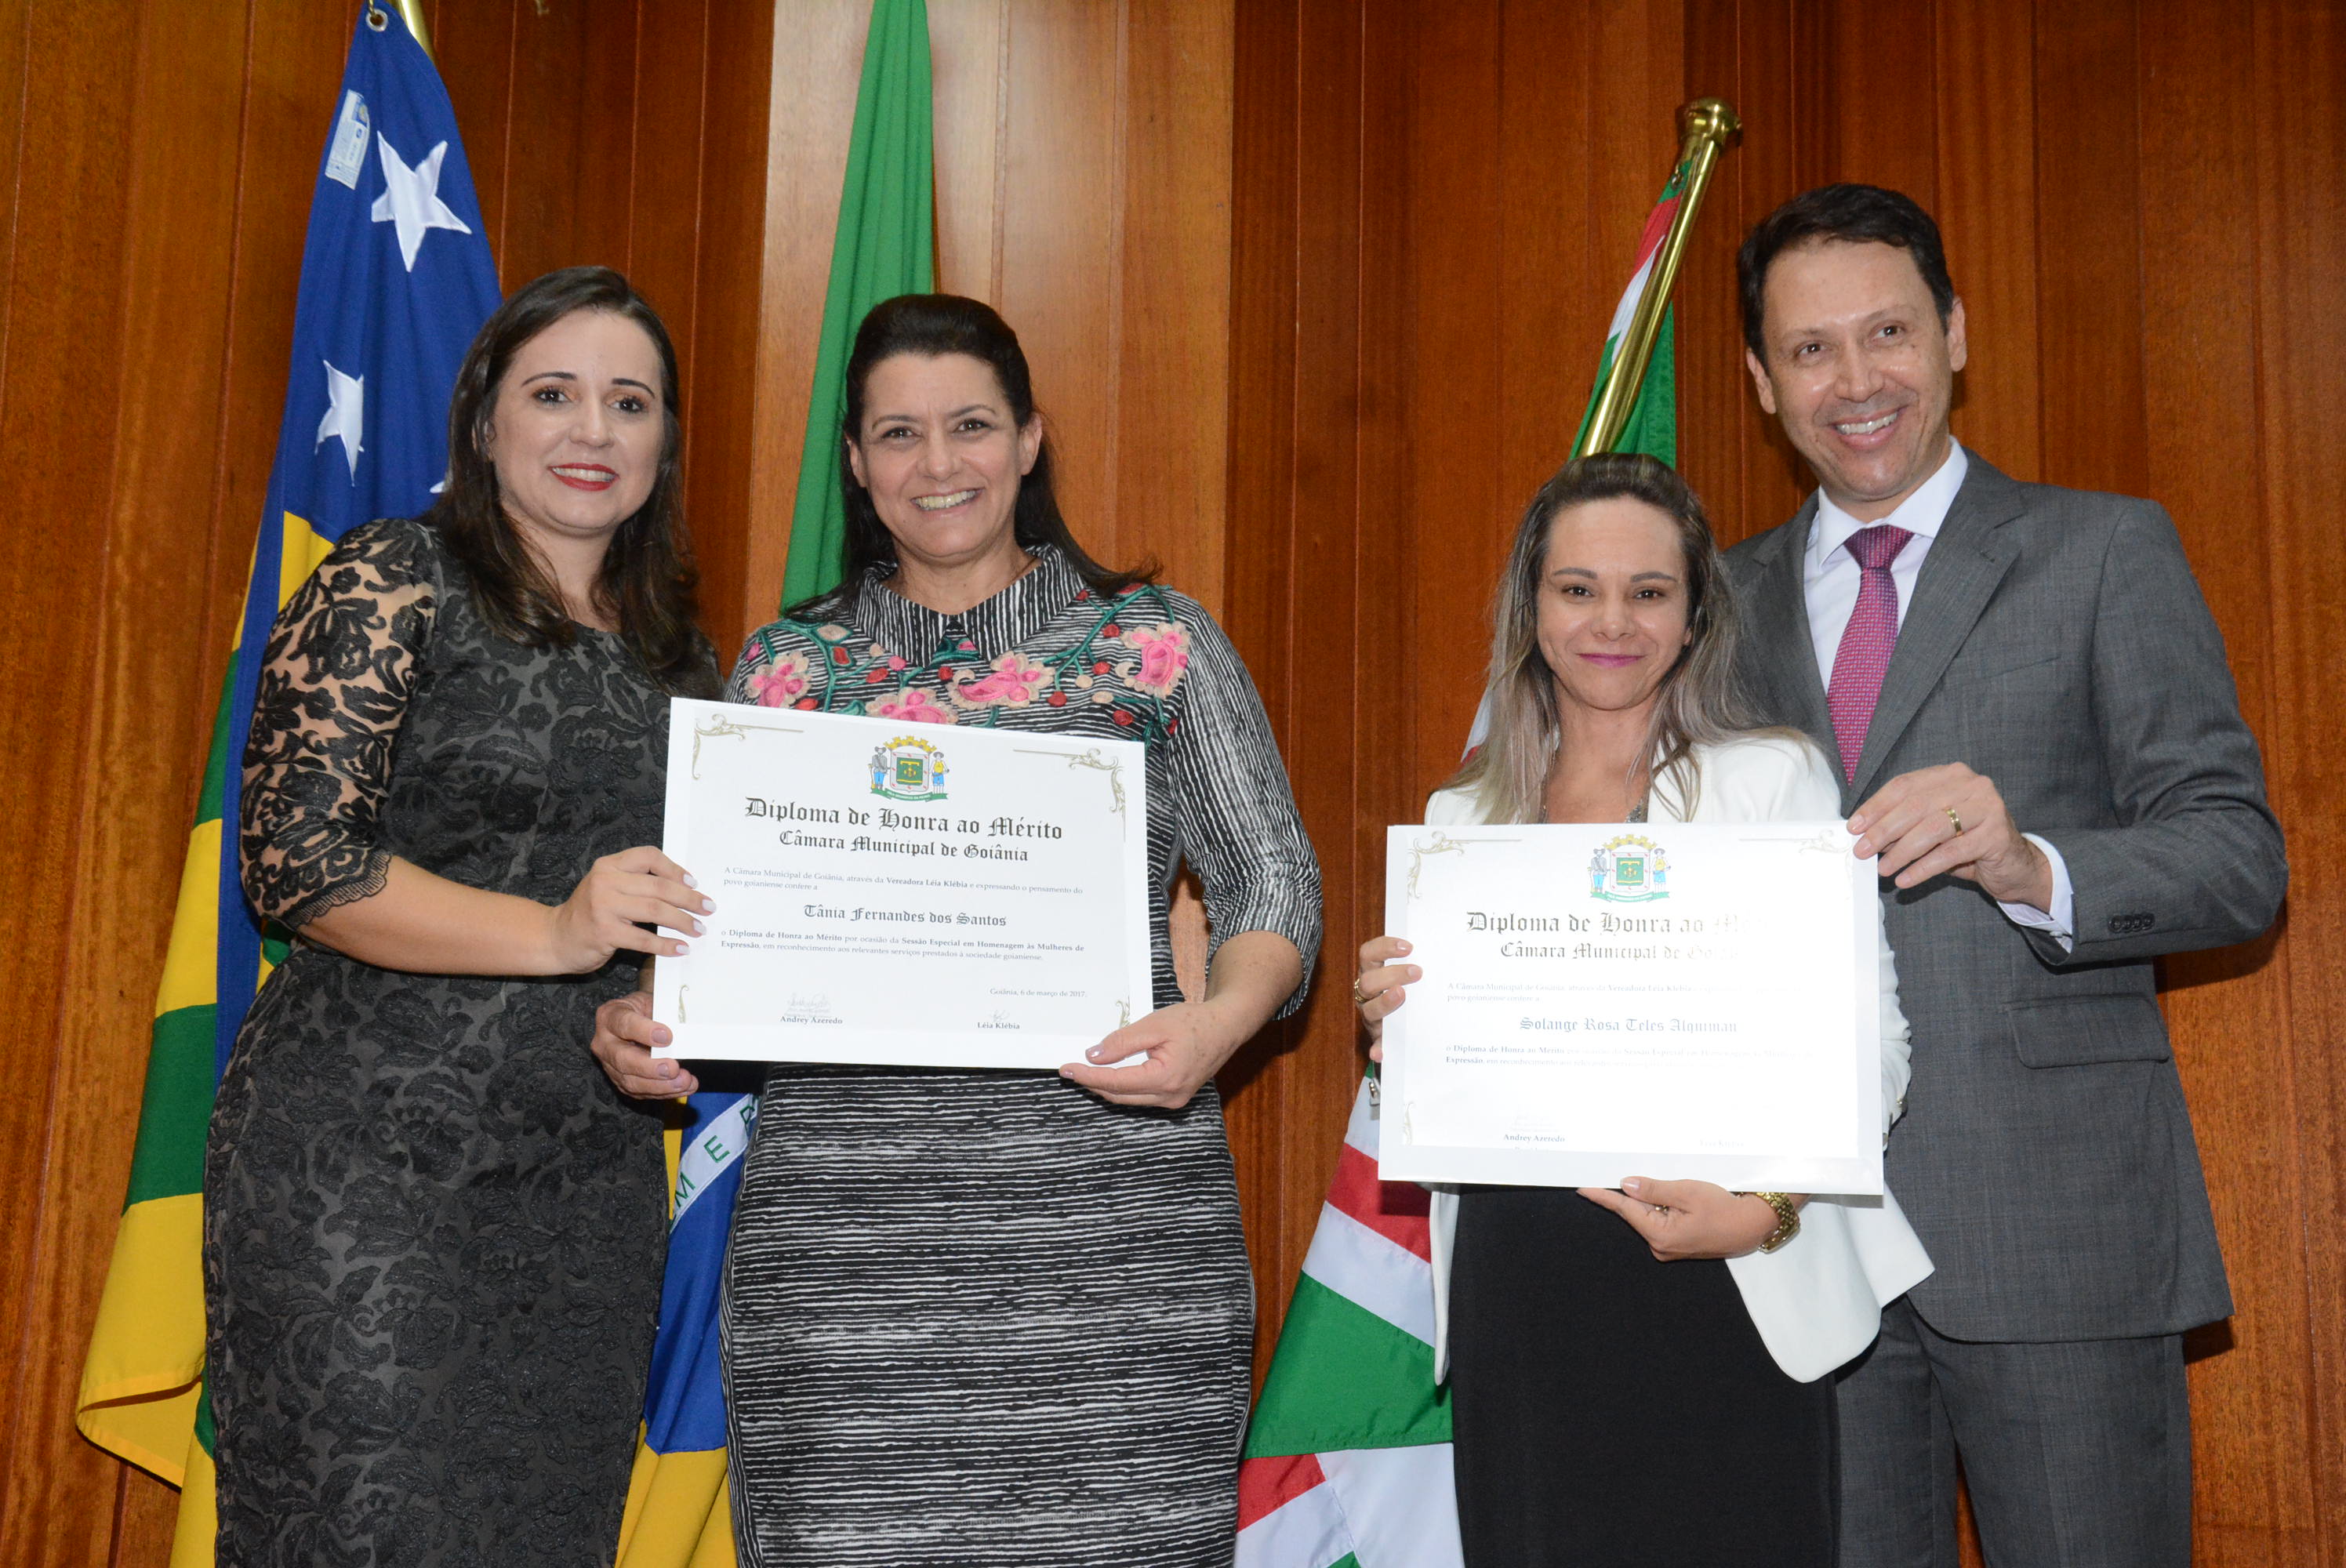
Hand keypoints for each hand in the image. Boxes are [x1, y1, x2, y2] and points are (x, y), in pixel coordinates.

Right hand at [546, 846, 710, 973]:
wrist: (556, 938)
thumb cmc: (591, 913)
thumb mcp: (609, 887)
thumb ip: (637, 882)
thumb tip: (685, 888)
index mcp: (609, 865)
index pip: (648, 856)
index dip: (675, 869)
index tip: (694, 883)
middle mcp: (605, 881)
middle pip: (658, 886)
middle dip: (689, 898)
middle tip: (708, 908)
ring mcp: (603, 906)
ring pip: (655, 910)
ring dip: (682, 921)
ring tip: (699, 929)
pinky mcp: (604, 932)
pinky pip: (644, 938)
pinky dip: (666, 944)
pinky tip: (681, 948)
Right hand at [589, 990, 699, 1099]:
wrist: (640, 1018)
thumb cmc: (647, 1008)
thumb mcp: (653, 1000)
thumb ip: (663, 1013)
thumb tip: (682, 1028)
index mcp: (610, 1016)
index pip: (623, 1024)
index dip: (644, 1031)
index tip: (667, 1037)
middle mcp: (604, 1043)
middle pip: (622, 1059)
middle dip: (650, 1067)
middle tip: (673, 1068)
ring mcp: (610, 1066)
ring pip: (631, 1082)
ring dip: (660, 1085)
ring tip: (684, 1081)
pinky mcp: (621, 1082)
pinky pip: (641, 1092)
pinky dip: (664, 1092)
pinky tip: (683, 1087)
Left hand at [1060, 997, 1256, 1109]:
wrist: (1226, 1027)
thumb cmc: (1195, 1022)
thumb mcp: (1155, 1025)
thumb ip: (1123, 1042)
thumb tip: (1094, 1056)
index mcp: (1165, 1079)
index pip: (1115, 1082)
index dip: (1087, 1076)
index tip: (1066, 1069)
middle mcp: (1170, 1097)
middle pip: (1120, 1095)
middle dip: (1093, 1083)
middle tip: (1070, 1070)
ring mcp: (1174, 1100)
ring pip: (1130, 1098)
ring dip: (1107, 1086)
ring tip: (1085, 1071)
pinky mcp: (1175, 1096)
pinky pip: (1142, 1095)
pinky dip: (1123, 1086)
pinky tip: (1110, 1074)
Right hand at [1353, 936, 1419, 1063]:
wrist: (1409, 1026)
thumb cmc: (1412, 994)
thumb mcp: (1411, 977)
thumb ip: (1418, 964)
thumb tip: (1444, 947)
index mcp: (1373, 973)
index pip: (1369, 954)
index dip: (1384, 947)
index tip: (1408, 947)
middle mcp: (1367, 994)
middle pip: (1369, 981)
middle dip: (1392, 974)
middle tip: (1417, 972)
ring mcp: (1372, 1017)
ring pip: (1370, 1009)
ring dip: (1385, 1003)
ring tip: (1402, 996)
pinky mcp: (1379, 1040)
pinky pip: (1376, 1045)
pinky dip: (1378, 1048)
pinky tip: (1381, 1052)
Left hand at [1577, 1177, 1797, 1260]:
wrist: (1753, 1225)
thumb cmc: (1723, 1208)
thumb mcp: (1686, 1192)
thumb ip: (1653, 1189)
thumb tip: (1625, 1185)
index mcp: (1659, 1235)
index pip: (1624, 1210)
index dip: (1602, 1197)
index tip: (1582, 1189)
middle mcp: (1660, 1246)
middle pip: (1635, 1213)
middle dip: (1629, 1193)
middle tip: (1621, 1170)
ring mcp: (1668, 1247)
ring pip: (1648, 1216)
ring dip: (1648, 1199)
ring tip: (1662, 1183)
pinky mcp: (1677, 1243)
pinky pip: (1660, 1220)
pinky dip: (1660, 1206)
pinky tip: (1669, 1195)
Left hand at [1848, 763, 2052, 906]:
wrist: (2014, 865)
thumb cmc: (1967, 843)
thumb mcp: (1933, 829)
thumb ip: (1904, 824)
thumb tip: (1865, 833)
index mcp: (1951, 775)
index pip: (1904, 786)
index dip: (1876, 806)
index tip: (1854, 827)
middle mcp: (1971, 785)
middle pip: (1915, 806)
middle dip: (1883, 830)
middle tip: (1862, 850)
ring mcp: (1987, 807)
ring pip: (1932, 829)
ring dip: (1901, 851)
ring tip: (1883, 869)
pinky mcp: (1996, 835)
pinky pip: (1950, 853)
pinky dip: (1923, 868)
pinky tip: (1906, 879)